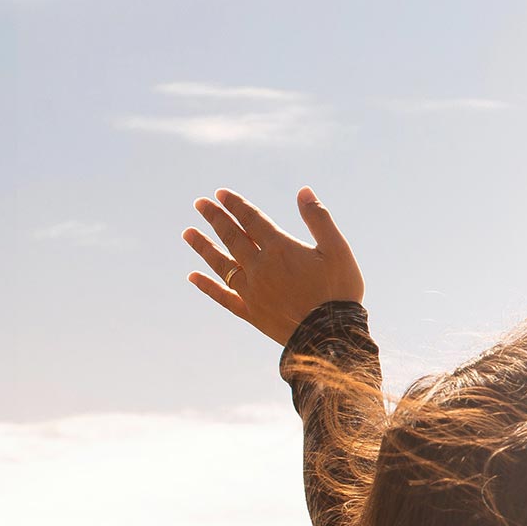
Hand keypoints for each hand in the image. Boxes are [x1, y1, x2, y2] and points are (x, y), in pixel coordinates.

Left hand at [183, 185, 365, 346]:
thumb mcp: (338, 249)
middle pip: (232, 238)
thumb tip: (303, 191)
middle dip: (215, 219)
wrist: (331, 334)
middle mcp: (259, 267)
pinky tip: (193, 277)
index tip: (220, 193)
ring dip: (204, 247)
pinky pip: (223, 297)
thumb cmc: (339, 290)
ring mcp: (252, 290)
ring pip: (221, 264)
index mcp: (280, 249)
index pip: (252, 220)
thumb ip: (319, 219)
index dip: (236, 205)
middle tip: (200, 204)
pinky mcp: (251, 312)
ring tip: (187, 233)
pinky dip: (207, 287)